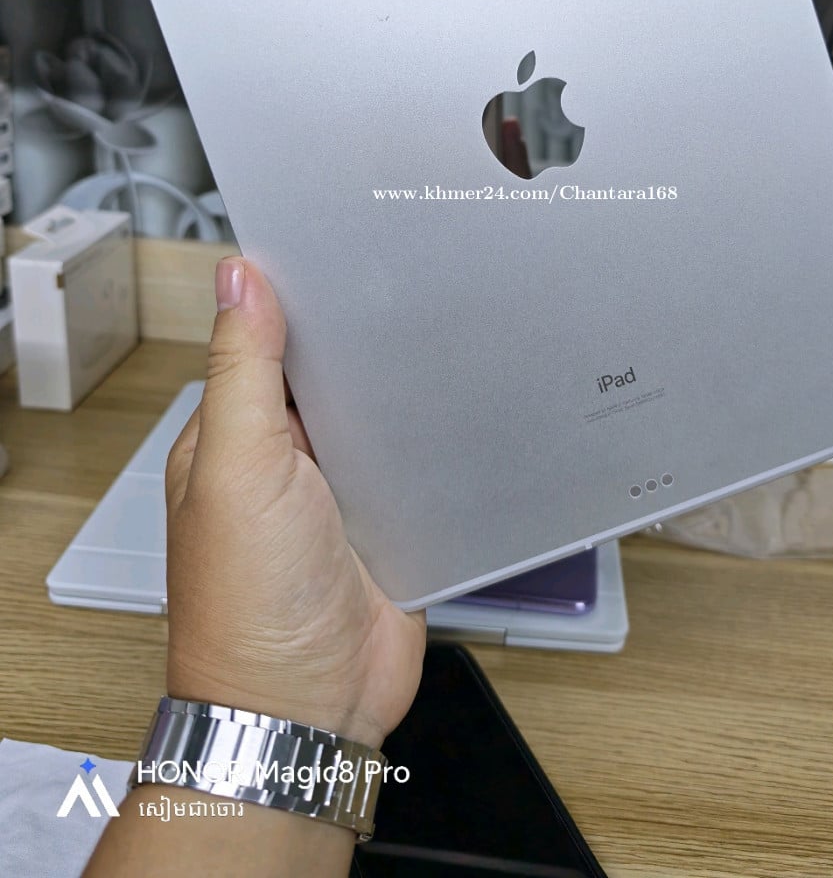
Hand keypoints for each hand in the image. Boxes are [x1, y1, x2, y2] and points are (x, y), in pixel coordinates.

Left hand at [164, 257, 425, 747]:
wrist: (311, 709)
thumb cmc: (249, 606)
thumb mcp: (239, 467)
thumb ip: (242, 371)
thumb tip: (238, 278)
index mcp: (238, 433)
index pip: (269, 341)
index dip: (302, 298)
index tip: (344, 250)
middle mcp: (289, 457)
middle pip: (334, 374)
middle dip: (367, 340)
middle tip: (419, 283)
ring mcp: (343, 491)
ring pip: (383, 415)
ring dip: (407, 391)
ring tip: (455, 332)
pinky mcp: (393, 522)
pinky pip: (422, 464)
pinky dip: (441, 443)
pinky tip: (469, 410)